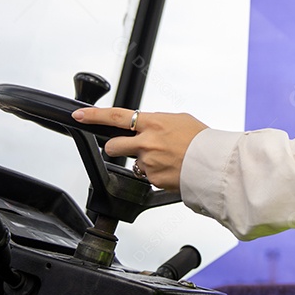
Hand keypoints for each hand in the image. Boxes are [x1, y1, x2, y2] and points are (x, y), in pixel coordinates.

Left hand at [71, 107, 206, 190]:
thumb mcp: (179, 120)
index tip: (80, 115)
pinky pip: (148, 176)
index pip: (116, 116)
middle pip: (114, 145)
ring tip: (166, 159)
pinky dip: (157, 173)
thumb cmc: (201, 139)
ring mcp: (149, 162)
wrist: (215, 163)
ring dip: (145, 161)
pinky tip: (171, 168)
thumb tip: (145, 124)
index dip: (94, 115)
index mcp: (153, 123)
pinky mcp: (153, 179)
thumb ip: (157, 122)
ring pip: (135, 163)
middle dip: (116, 147)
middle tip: (126, 147)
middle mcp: (147, 142)